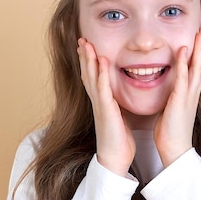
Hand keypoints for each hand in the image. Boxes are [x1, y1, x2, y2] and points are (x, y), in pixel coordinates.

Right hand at [77, 38, 135, 176]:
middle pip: (88, 74)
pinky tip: (101, 61)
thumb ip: (116, 107)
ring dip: (89, 60)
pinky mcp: (105, 110)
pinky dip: (101, 73)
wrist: (115, 159)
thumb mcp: (118, 119)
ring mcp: (100, 105)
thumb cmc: (118, 141)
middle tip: (81, 40)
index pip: (92, 79)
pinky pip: (103, 88)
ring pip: (92, 78)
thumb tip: (119, 101)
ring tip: (86, 44)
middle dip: (85, 56)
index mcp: (101, 104)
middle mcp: (97, 102)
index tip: (87, 48)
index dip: (89, 63)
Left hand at [154, 27, 200, 166]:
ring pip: (197, 68)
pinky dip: (183, 63)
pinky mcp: (180, 101)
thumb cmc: (171, 132)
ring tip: (199, 33)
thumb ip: (174, 97)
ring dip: (199, 49)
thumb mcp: (172, 109)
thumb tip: (170, 91)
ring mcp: (189, 96)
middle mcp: (193, 94)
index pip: (199, 70)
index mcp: (191, 95)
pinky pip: (183, 78)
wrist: (175, 149)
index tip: (200, 39)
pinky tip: (183, 51)